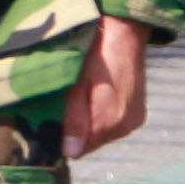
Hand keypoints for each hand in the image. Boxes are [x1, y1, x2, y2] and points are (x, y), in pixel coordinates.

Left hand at [62, 14, 148, 159]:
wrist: (124, 30)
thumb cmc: (96, 53)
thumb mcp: (78, 83)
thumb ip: (74, 118)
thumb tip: (70, 153)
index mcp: (111, 120)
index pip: (80, 148)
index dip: (62, 138)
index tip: (48, 122)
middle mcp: (127, 125)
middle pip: (91, 142)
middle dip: (73, 130)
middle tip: (60, 104)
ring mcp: (134, 119)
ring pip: (100, 133)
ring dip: (86, 122)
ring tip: (76, 97)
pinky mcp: (136, 111)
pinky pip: (111, 123)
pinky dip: (98, 115)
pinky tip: (91, 96)